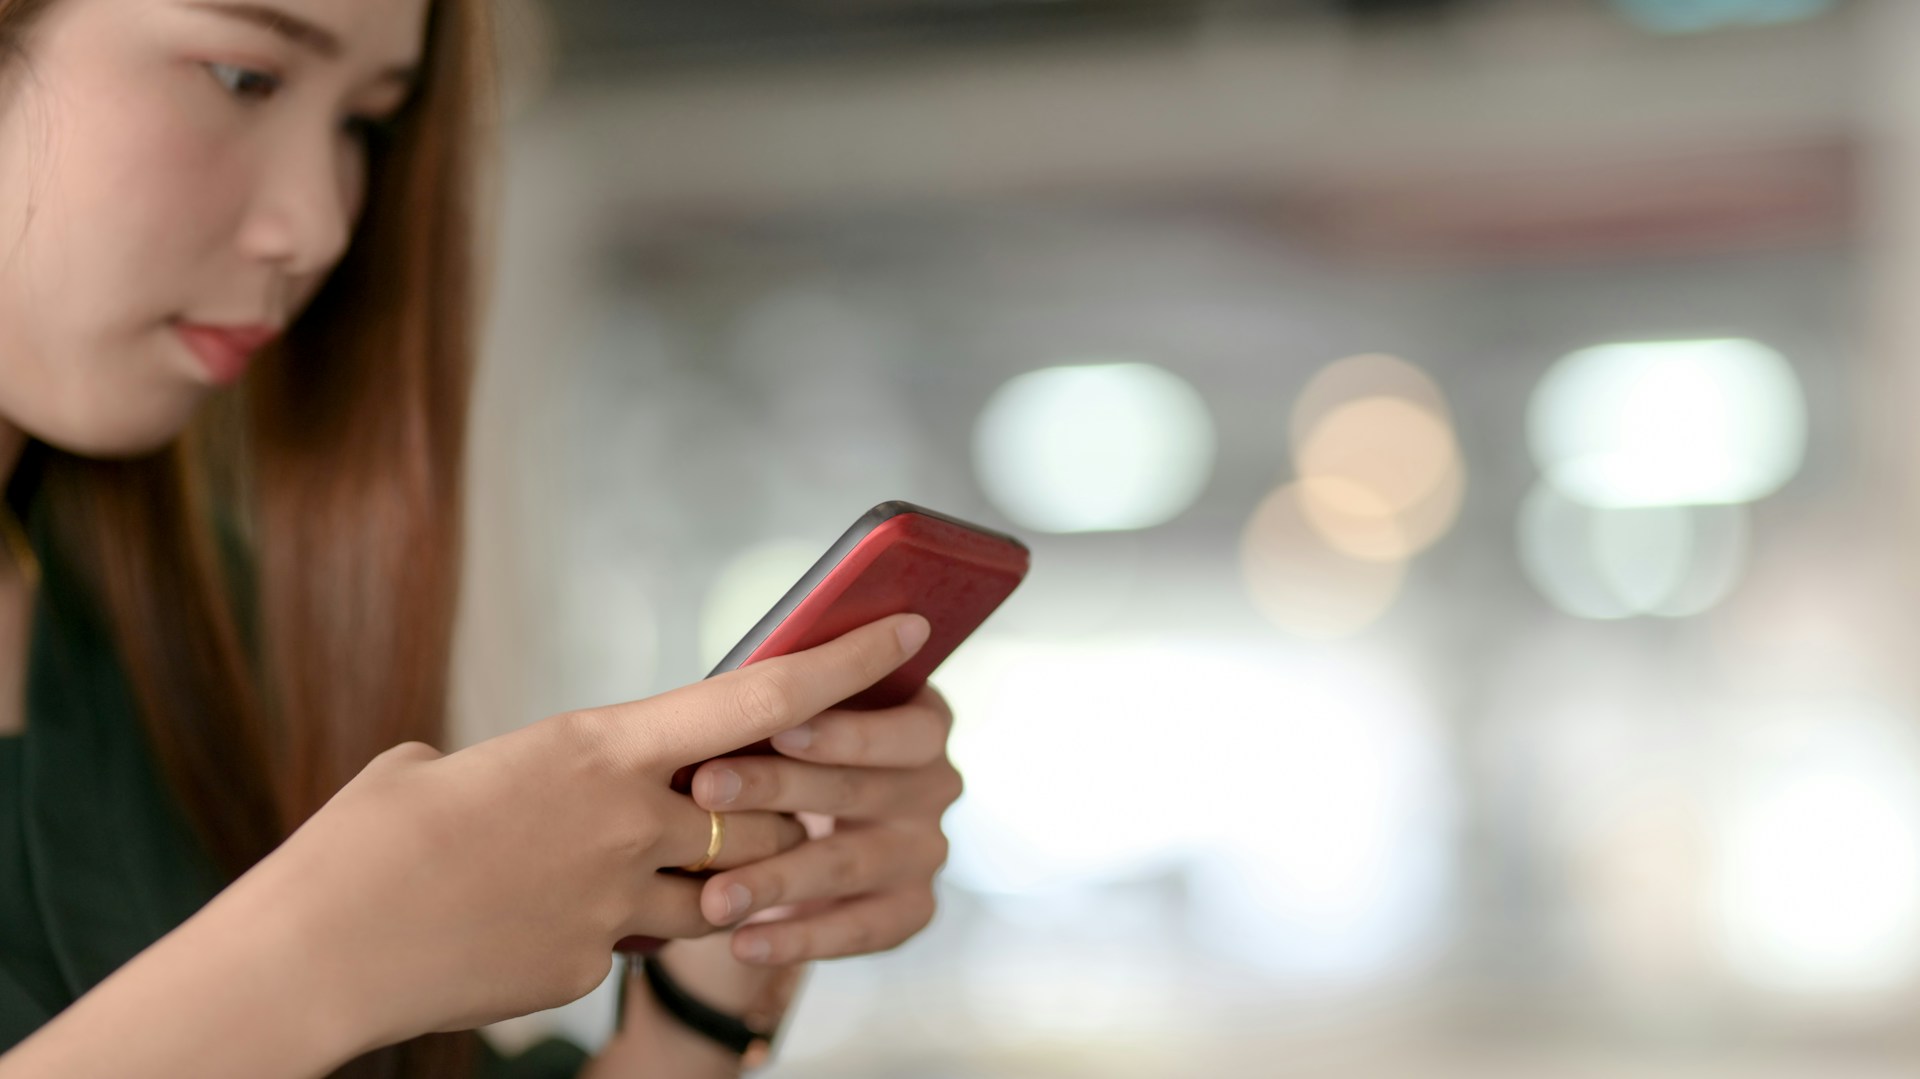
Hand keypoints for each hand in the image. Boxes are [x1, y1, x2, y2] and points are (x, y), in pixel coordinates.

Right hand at [208, 613, 932, 1060]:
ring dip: (708, 873)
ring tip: (621, 863)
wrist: (316, 950)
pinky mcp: (588, 967)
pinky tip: (528, 924)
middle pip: (760, 810)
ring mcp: (615, 905)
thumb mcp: (455, 767)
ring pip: (719, 886)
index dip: (843, 663)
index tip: (907, 632)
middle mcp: (626, 822)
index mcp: (597, 745)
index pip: (758, 698)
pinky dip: (610, 931)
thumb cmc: (367, 839)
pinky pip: (636, 944)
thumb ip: (539, 767)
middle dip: (766, 807)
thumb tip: (564, 781)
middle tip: (736, 797)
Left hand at [685, 683, 961, 964]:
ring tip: (714, 895)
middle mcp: (936, 786)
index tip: (777, 728)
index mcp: (923, 723)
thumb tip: (731, 693)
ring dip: (777, 879)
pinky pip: (856, 930)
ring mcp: (926, 852)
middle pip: (860, 791)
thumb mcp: (800, 717)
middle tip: (706, 789)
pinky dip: (798, 940)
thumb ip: (788, 705)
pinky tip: (744, 943)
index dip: (843, 733)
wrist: (805, 830)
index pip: (905, 729)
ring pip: (848, 865)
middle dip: (777, 789)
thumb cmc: (795, 752)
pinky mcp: (911, 910)